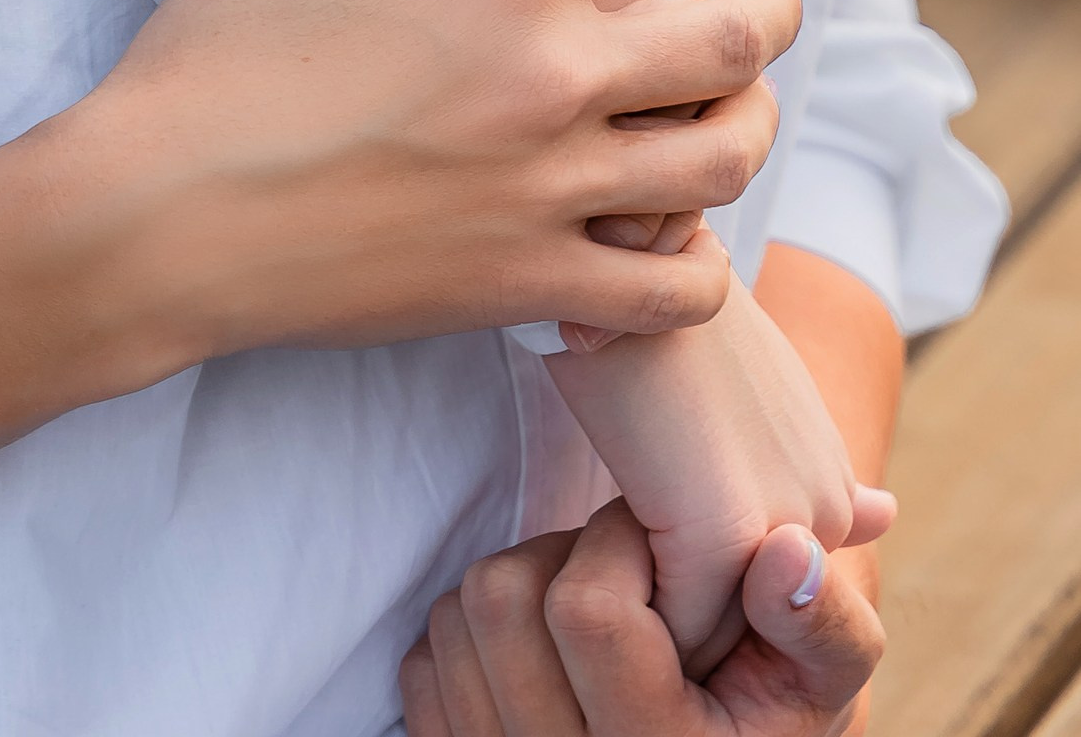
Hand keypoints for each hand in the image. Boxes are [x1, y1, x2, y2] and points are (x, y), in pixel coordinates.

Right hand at [0, 0, 794, 638]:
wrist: (168, 215)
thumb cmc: (221, 42)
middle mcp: (555, 78)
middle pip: (735, 32)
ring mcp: (555, 191)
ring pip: (726, 155)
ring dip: (753, 113)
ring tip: (735, 93)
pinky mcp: (534, 284)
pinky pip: (674, 285)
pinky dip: (696, 252)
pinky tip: (670, 220)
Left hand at [403, 506, 881, 736]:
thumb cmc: (769, 709)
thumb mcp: (825, 680)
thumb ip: (823, 623)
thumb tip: (784, 551)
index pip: (585, 605)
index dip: (623, 543)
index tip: (665, 547)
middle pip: (503, 600)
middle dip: (566, 554)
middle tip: (627, 575)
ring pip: (459, 615)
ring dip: (525, 584)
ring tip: (596, 611)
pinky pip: (426, 658)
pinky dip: (482, 633)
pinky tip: (548, 651)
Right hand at [546, 276, 893, 671]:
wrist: (632, 244)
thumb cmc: (668, 311)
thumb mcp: (764, 389)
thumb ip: (811, 465)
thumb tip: (886, 517)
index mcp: (826, 477)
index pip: (770, 588)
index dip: (705, 571)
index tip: (658, 510)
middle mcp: (822, 511)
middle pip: (740, 619)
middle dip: (682, 597)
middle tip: (624, 524)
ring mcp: (782, 529)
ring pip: (705, 633)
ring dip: (653, 602)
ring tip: (611, 515)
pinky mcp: (723, 535)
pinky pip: (667, 625)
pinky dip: (623, 595)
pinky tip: (599, 519)